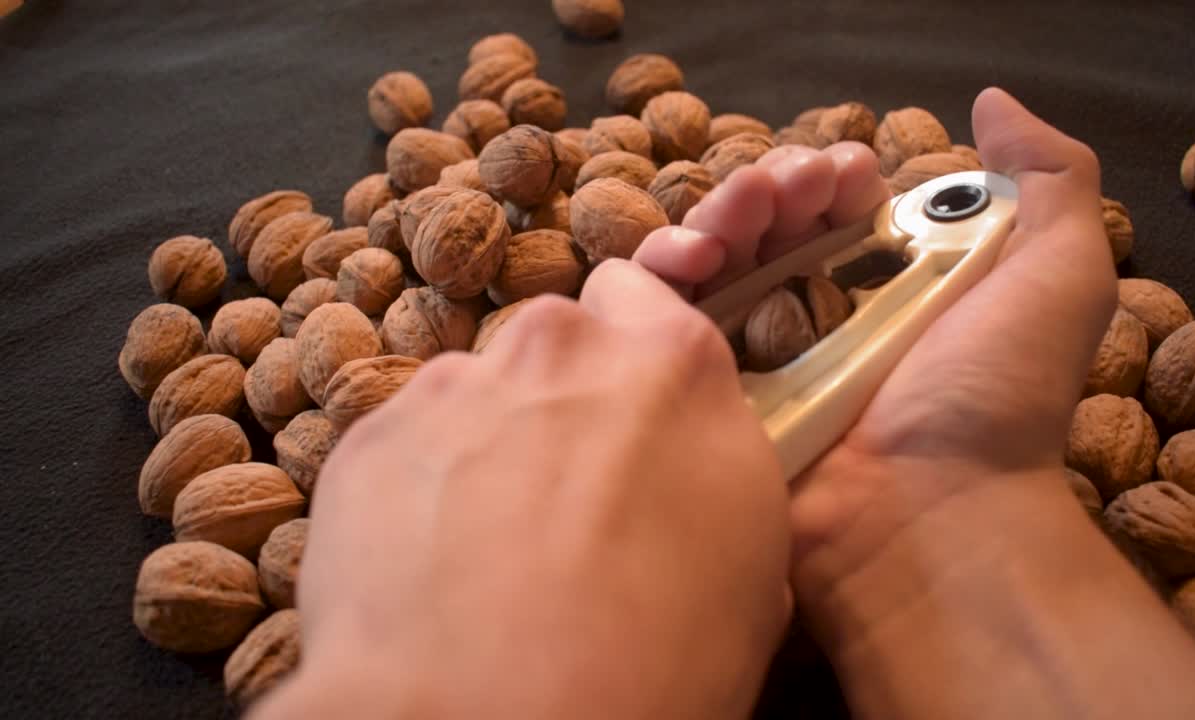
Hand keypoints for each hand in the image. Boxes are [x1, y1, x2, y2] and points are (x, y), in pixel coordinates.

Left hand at [254, 262, 790, 718]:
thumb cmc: (651, 665)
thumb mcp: (748, 567)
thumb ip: (713, 476)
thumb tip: (681, 480)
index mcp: (674, 365)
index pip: (643, 296)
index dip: (633, 350)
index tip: (630, 405)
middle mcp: (562, 348)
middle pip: (558, 343)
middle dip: (562, 399)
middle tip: (566, 494)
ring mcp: (457, 385)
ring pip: (479, 393)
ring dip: (490, 445)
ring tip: (491, 549)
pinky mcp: (371, 435)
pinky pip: (409, 442)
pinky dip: (421, 486)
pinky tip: (434, 567)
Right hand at [635, 87, 1115, 647]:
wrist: (927, 518)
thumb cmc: (993, 396)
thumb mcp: (1059, 275)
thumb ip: (1052, 178)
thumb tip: (992, 103)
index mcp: (892, 291)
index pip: (839, 208)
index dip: (836, 175)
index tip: (852, 173)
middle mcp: (820, 320)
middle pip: (770, 224)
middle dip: (775, 184)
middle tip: (790, 192)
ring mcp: (757, 356)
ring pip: (712, 255)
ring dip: (720, 211)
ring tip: (740, 214)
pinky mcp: (701, 386)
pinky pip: (659, 312)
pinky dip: (663, 267)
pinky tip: (691, 258)